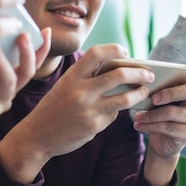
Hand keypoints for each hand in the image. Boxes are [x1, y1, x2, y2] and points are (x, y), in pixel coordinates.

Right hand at [0, 44, 157, 182]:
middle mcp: (81, 91)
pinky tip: (116, 110)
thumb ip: (86, 76)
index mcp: (72, 76)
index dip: (115, 49)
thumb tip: (118, 68)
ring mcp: (89, 110)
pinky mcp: (94, 126)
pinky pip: (114, 115)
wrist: (36, 136)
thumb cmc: (54, 107)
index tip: (126, 52)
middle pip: (120, 75)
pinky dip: (117, 111)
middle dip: (140, 73)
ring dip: (139, 94)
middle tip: (149, 75)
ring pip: (125, 98)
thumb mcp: (64, 85)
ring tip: (144, 91)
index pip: (97, 53)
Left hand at [132, 57, 185, 185]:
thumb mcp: (160, 98)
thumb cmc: (160, 113)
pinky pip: (167, 127)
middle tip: (153, 98)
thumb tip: (144, 78)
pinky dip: (150, 125)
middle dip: (169, 93)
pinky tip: (139, 125)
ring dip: (151, 114)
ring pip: (173, 112)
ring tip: (138, 115)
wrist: (162, 142)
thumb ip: (160, 86)